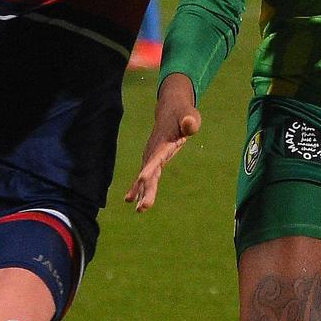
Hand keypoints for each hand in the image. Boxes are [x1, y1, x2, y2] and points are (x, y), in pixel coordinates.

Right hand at [126, 73, 202, 211]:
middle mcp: (153, 152)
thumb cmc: (184, 114)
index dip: (150, 168)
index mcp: (163, 144)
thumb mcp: (190, 115)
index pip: (156, 158)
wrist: (170, 110)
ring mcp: (151, 156)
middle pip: (149, 173)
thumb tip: (189, 124)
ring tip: (140, 210)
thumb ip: (190, 121)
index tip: (142, 179)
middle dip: (146, 190)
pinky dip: (138, 188)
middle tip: (143, 208)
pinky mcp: (152, 160)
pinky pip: (145, 177)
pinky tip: (131, 201)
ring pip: (146, 178)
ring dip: (142, 193)